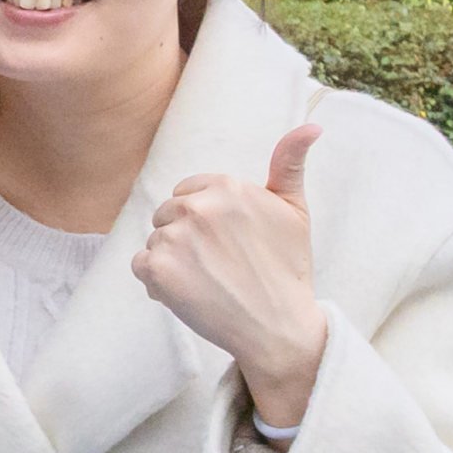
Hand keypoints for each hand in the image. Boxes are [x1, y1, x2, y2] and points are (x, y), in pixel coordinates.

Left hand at [137, 121, 329, 427]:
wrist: (279, 327)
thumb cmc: (287, 268)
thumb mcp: (295, 211)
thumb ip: (289, 164)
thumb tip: (311, 126)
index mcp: (228, 186)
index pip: (187, 191)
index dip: (203, 220)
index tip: (228, 242)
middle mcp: (198, 207)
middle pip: (168, 214)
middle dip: (186, 238)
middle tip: (220, 265)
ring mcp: (175, 238)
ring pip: (155, 240)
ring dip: (172, 261)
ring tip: (209, 281)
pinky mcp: (157, 270)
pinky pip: (141, 265)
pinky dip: (157, 282)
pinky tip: (190, 294)